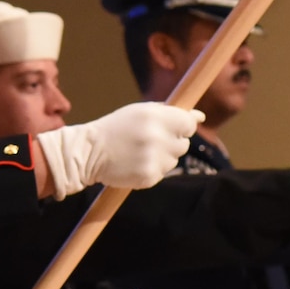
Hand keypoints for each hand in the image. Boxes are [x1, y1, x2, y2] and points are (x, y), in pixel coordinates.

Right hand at [33, 102, 199, 198]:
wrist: (90, 152)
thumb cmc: (117, 127)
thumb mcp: (141, 111)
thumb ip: (170, 112)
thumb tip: (199, 116)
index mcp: (156, 116)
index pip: (189, 124)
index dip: (182, 127)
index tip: (172, 128)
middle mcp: (157, 137)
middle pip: (184, 145)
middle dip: (172, 143)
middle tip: (150, 141)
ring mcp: (154, 159)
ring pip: (174, 161)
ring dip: (163, 157)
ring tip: (141, 152)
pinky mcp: (149, 176)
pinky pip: (163, 173)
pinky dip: (153, 170)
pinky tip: (136, 163)